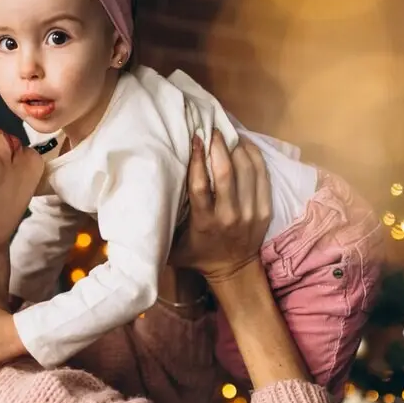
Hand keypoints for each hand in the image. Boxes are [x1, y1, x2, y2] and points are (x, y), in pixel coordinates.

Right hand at [170, 133, 271, 279]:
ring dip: (237, 148)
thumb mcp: (173, 248)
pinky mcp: (265, 210)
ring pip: (246, 170)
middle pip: (226, 173)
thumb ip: (161, 228)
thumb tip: (138, 207)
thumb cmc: (198, 255)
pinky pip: (262, 175)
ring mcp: (250, 213)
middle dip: (219, 146)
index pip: (200, 185)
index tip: (195, 138)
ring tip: (228, 136)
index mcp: (204, 222)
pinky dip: (254, 156)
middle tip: (213, 131)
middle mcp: (229, 216)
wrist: (234, 271)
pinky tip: (244, 145)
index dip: (197, 158)